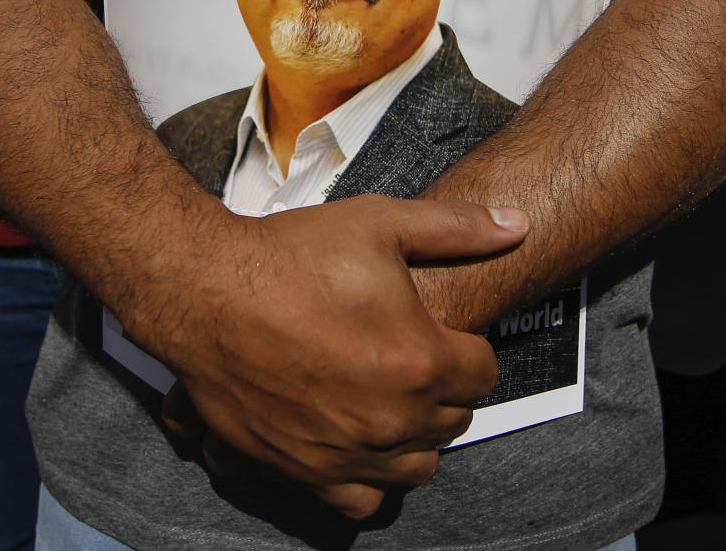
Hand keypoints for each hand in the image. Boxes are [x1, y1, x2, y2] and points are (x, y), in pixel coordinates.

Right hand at [150, 195, 525, 518]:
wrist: (206, 291)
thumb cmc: (290, 256)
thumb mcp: (380, 224)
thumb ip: (456, 229)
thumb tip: (519, 226)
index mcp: (421, 361)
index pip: (485, 373)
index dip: (468, 347)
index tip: (445, 333)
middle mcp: (391, 419)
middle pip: (454, 421)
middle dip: (444, 390)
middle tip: (413, 357)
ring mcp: (347, 452)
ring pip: (417, 468)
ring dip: (415, 438)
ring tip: (391, 401)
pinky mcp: (304, 470)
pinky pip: (360, 501)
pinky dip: (368, 480)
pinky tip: (357, 445)